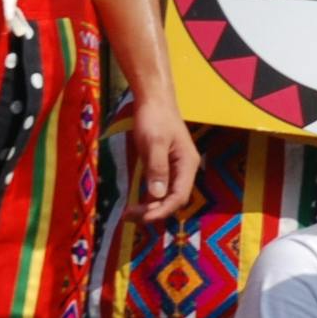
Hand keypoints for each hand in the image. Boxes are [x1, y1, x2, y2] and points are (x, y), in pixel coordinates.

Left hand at [125, 87, 198, 211]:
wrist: (154, 99)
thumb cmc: (155, 118)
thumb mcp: (154, 142)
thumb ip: (157, 168)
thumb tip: (156, 195)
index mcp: (187, 164)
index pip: (178, 196)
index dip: (162, 210)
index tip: (143, 218)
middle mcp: (184, 169)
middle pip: (174, 199)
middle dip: (154, 211)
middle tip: (129, 216)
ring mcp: (175, 168)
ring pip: (167, 196)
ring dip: (151, 207)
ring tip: (130, 214)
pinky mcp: (165, 166)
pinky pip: (160, 188)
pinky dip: (149, 198)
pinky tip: (137, 202)